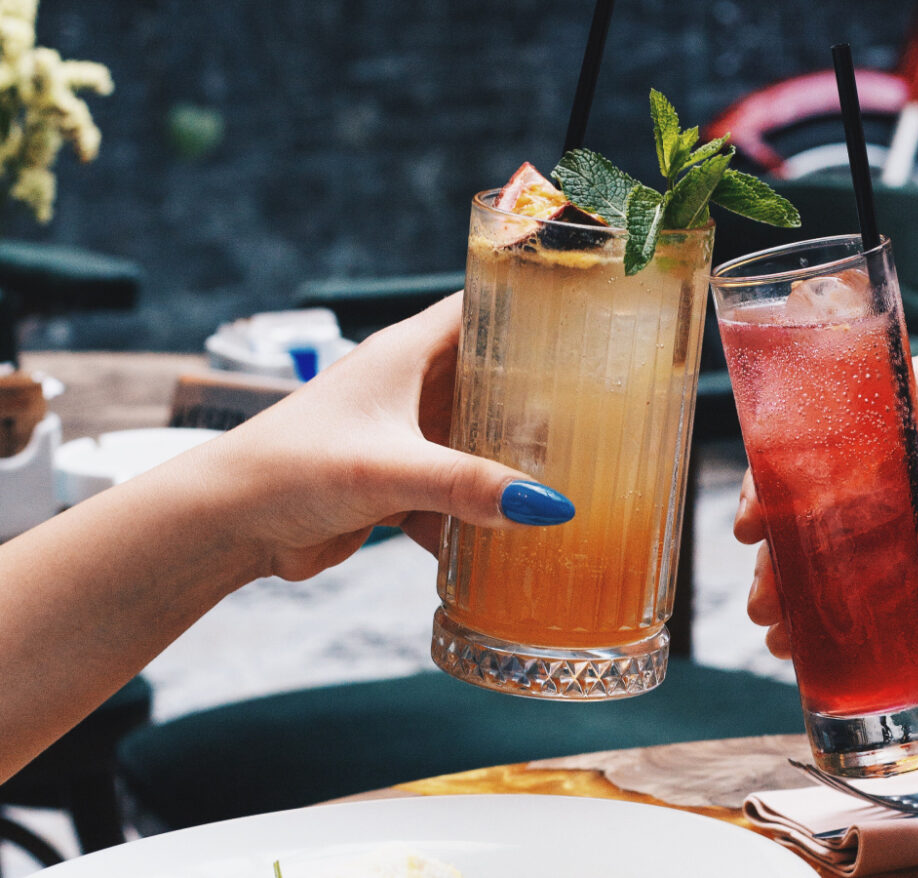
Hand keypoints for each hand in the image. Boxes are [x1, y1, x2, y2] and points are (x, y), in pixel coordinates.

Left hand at [201, 293, 571, 581]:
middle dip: (540, 396)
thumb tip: (549, 506)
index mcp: (407, 354)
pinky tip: (513, 539)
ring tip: (574, 476)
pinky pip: (456, 493)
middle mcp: (409, 387)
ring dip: (512, 461)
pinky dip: (479, 515)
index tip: (589, 319)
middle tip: (604, 413)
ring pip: (477, 440)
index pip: (483, 306)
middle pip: (493, 377)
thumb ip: (469, 486)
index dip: (532, 305)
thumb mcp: (390, 469)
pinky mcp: (396, 484)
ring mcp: (404, 437)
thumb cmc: (290, 468)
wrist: (227, 524)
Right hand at [740, 355, 917, 656]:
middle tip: (764, 582)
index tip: (761, 509)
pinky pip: (895, 570)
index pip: (842, 420)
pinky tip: (828, 631)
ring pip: (857, 534)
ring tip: (781, 622)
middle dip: (794, 535)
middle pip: (837, 486)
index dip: (791, 463)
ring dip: (819, 575)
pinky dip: (862, 598)